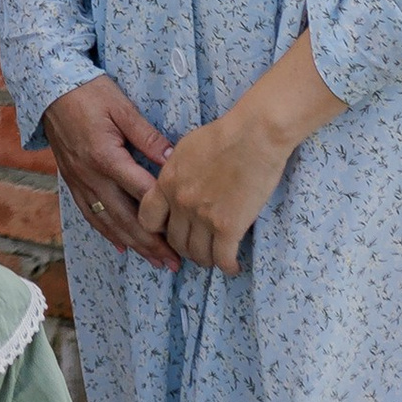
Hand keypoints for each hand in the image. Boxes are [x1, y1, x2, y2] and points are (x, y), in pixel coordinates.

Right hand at [41, 75, 177, 270]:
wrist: (48, 87)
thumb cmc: (88, 92)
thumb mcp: (121, 107)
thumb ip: (147, 136)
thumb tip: (173, 160)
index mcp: (106, 157)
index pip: (142, 193)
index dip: (165, 213)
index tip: (186, 228)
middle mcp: (91, 176)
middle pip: (125, 218)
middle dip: (151, 243)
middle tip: (174, 263)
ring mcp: (79, 181)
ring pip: (108, 222)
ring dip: (133, 245)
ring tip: (155, 261)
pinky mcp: (71, 181)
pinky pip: (90, 214)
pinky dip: (107, 233)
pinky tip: (122, 245)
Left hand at [137, 109, 287, 273]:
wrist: (254, 135)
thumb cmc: (224, 135)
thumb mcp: (185, 149)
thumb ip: (175, 172)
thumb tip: (173, 185)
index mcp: (167, 182)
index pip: (147, 220)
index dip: (158, 230)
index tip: (170, 230)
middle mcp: (181, 203)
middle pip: (175, 241)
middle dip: (185, 248)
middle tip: (197, 248)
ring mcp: (204, 217)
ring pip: (197, 254)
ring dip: (206, 259)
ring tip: (215, 257)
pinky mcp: (229, 226)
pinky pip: (222, 258)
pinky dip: (228, 267)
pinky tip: (233, 266)